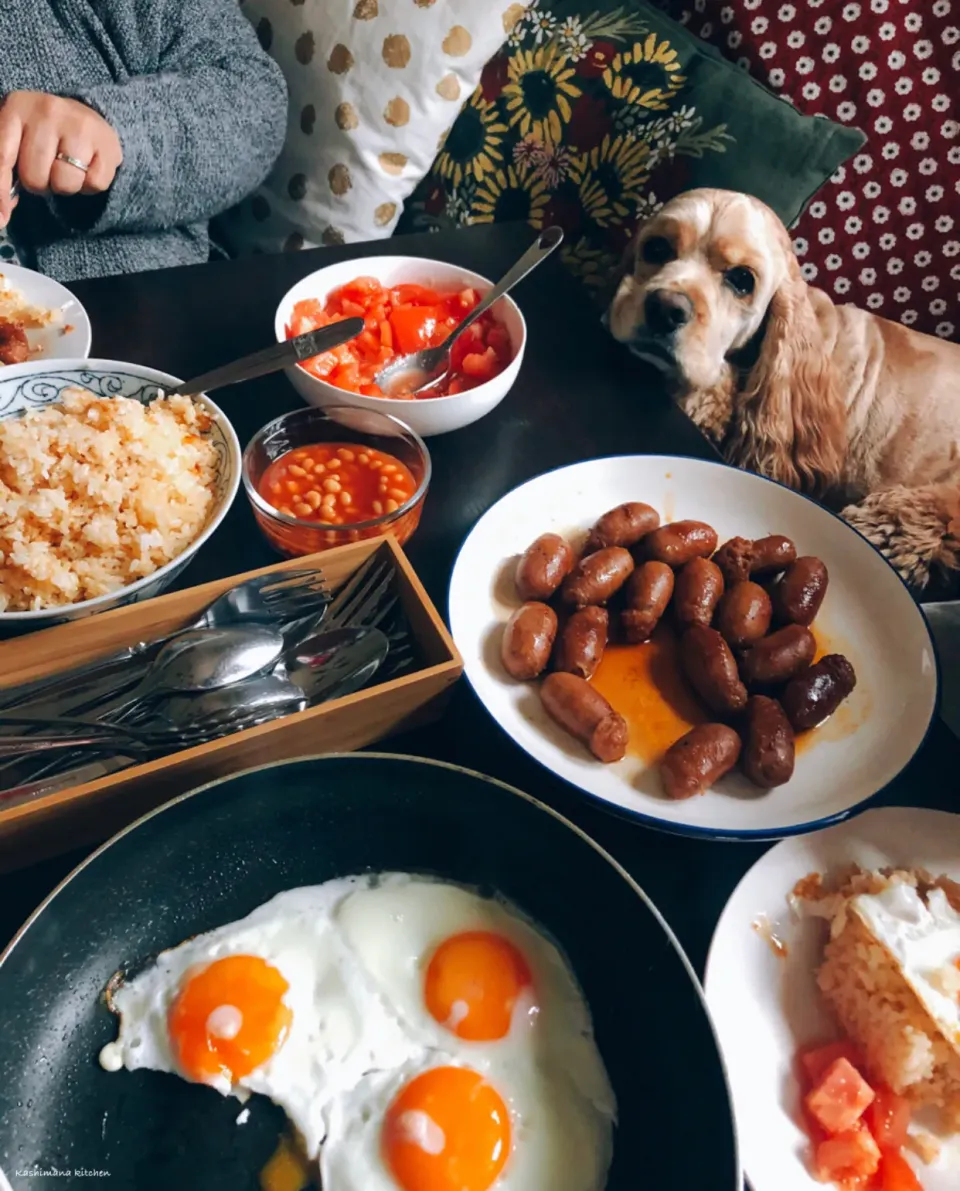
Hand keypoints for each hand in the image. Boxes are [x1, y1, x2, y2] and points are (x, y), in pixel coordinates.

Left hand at [0, 91, 122, 224]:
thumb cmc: (43, 135)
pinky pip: (94, 185)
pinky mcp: (108, 143)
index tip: (1, 219)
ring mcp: (80, 125)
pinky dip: (90, 186)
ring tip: (66, 169)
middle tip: (46, 170)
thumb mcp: (16, 140)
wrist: (86, 117)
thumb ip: (4, 170)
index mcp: (17, 107)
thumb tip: (1, 215)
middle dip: (39, 184)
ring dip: (65, 187)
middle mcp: (47, 110)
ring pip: (65, 184)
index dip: (0, 191)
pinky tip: (87, 169)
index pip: (2, 157)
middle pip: (35, 177)